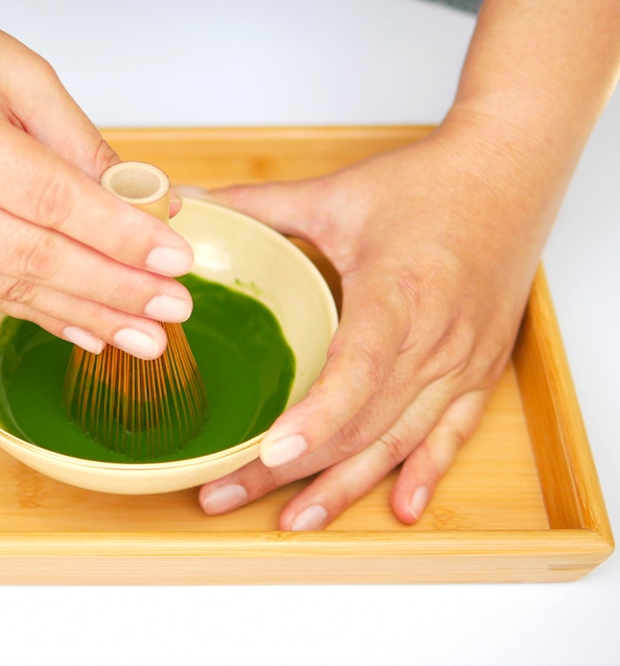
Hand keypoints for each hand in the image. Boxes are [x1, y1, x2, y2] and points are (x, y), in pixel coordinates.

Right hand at [0, 0, 195, 358]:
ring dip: (83, 315)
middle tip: (171, 310)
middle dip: (112, 290)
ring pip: (9, 286)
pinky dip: (40, 311)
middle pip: (32, 257)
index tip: (175, 260)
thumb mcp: (24, 75)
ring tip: (142, 335)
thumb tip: (152, 208)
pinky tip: (84, 328)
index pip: (50, 201)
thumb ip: (85, 148)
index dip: (119, 237)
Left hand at [197, 114, 559, 528]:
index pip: (357, 370)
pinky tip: (397, 507)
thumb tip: (184, 205)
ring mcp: (462, 361)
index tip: (269, 453)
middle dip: (291, 469)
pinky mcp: (479, 369)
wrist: (510, 173)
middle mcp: (436, 338)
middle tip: (225, 493)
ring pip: (399, 440)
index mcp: (398, 293)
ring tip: (292, 521)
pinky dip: (424, 473)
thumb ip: (256, 206)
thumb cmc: (427, 184)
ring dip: (344, 486)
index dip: (315, 418)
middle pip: (362, 422)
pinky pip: (451, 434)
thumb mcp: (335, 194)